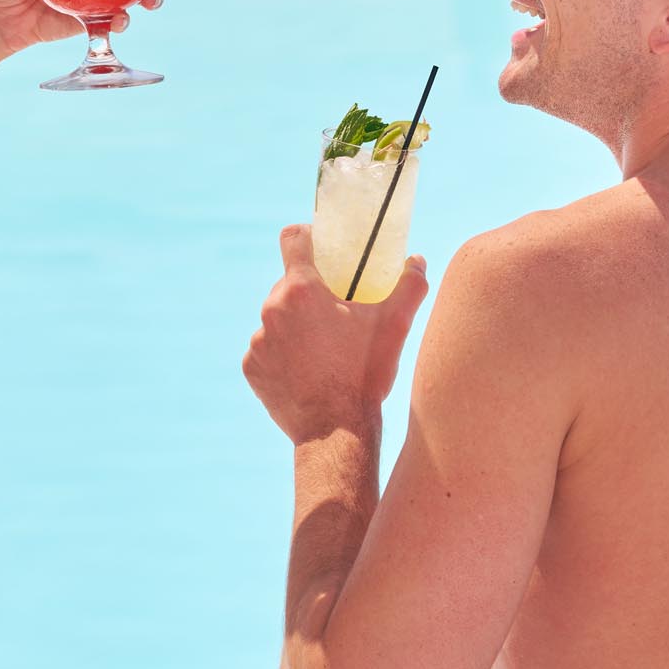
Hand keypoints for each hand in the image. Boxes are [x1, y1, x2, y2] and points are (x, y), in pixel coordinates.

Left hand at [243, 225, 427, 444]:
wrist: (337, 432)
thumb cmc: (366, 373)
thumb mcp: (396, 325)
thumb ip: (410, 285)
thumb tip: (416, 261)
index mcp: (301, 289)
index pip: (292, 238)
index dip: (307, 236)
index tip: (321, 247)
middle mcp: (272, 309)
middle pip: (288, 284)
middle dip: (308, 291)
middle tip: (334, 310)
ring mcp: (258, 340)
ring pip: (277, 318)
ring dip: (295, 325)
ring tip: (324, 348)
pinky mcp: (252, 368)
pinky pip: (266, 350)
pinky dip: (283, 355)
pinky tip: (307, 371)